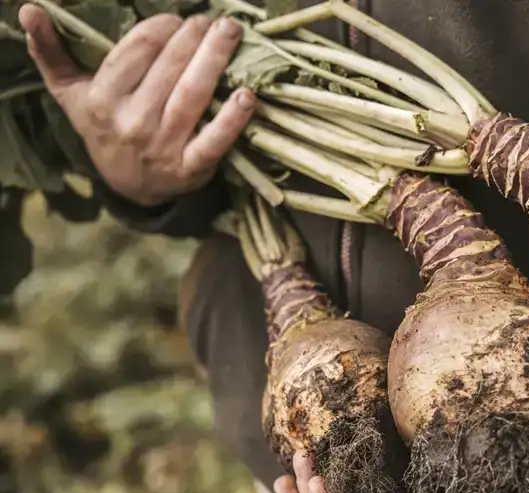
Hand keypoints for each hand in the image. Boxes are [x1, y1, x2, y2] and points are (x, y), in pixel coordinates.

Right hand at [19, 5, 255, 207]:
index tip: (178, 19)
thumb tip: (28, 10)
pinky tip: (247, 95)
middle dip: (194, 36)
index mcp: (101, 100)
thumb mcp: (72, 93)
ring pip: (193, 94)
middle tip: (213, 21)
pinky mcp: (191, 169)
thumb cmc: (105, 127)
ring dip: (216, 59)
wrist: (129, 187)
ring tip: (230, 33)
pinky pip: (215, 140)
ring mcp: (163, 147)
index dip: (162, 28)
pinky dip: (233, 118)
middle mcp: (132, 122)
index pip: (137, 51)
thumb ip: (52, 53)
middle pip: (170, 67)